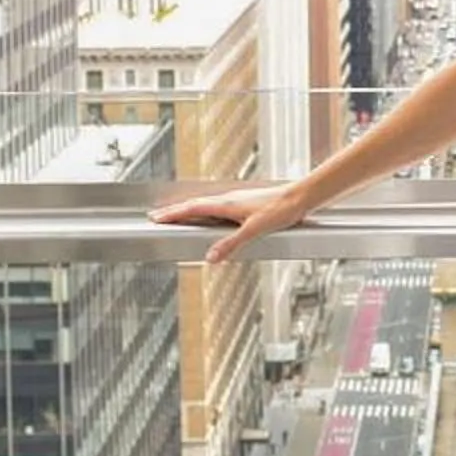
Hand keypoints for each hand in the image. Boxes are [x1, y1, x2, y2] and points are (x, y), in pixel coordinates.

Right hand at [148, 183, 312, 264]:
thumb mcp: (254, 230)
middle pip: (194, 205)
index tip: (155, 217)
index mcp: (226, 204)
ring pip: (205, 205)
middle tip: (157, 216)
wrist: (300, 197)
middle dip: (174, 211)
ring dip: (188, 210)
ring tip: (177, 216)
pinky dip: (204, 211)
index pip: (191, 208)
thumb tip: (210, 258)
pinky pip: (217, 207)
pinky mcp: (245, 204)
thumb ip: (231, 244)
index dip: (172, 214)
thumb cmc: (281, 210)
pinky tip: (209, 217)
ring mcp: (236, 200)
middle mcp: (228, 200)